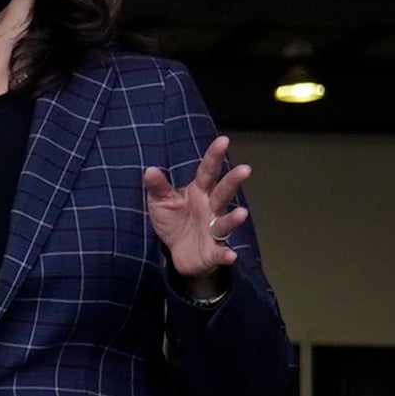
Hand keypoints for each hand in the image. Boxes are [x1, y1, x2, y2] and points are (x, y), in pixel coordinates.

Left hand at [141, 135, 252, 286]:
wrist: (177, 253)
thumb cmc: (173, 221)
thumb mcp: (160, 202)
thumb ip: (157, 187)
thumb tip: (150, 170)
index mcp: (198, 192)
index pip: (207, 171)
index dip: (214, 156)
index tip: (224, 140)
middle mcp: (210, 208)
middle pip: (223, 193)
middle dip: (233, 182)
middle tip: (245, 169)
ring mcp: (213, 229)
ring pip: (225, 222)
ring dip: (234, 219)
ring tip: (242, 214)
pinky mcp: (213, 251)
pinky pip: (220, 252)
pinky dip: (226, 254)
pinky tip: (231, 255)